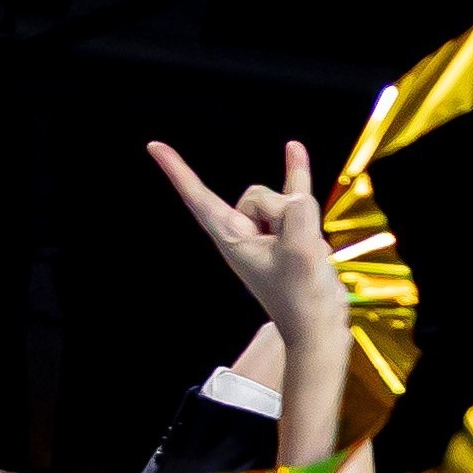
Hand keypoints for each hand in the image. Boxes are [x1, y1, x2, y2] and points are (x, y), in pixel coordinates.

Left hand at [147, 139, 342, 339]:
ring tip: (308, 254)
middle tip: (293, 254)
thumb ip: (296, 213)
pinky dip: (295, 172)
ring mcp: (268, 232)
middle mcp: (244, 233)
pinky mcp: (290, 232)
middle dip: (282, 211)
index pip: (199, 198)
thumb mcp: (300, 252)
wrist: (319, 327)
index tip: (153, 146)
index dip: (177, 171)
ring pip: (285, 200)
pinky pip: (293, 195)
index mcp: (232, 240)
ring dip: (302, 218)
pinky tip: (294, 148)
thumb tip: (297, 198)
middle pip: (259, 195)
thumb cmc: (302, 299)